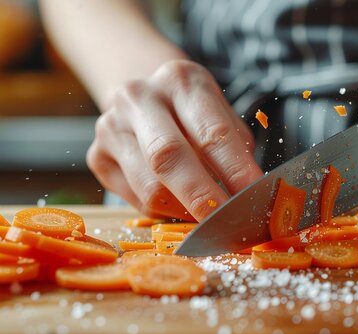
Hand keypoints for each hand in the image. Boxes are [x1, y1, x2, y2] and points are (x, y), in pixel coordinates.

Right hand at [87, 60, 262, 220]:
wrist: (144, 97)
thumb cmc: (193, 113)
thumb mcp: (221, 116)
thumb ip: (236, 151)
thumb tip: (251, 195)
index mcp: (180, 81)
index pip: (210, 131)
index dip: (235, 169)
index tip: (254, 196)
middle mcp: (139, 97)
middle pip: (168, 157)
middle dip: (202, 197)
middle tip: (227, 222)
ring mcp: (111, 126)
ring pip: (150, 187)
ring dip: (185, 210)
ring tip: (208, 216)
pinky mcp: (96, 156)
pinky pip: (136, 200)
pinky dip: (165, 211)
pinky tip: (180, 204)